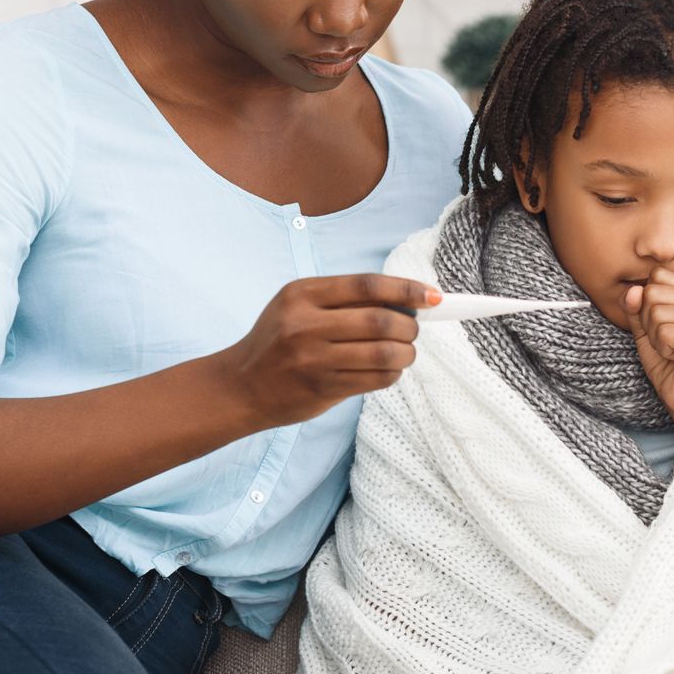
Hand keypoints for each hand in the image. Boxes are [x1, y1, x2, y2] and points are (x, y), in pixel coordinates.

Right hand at [213, 273, 440, 430]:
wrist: (241, 386)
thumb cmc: (278, 341)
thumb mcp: (297, 306)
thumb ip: (343, 300)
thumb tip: (406, 299)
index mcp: (302, 294)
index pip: (367, 285)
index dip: (406, 289)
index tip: (432, 295)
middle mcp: (306, 324)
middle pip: (381, 321)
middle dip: (410, 326)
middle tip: (413, 330)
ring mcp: (314, 359)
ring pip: (385, 353)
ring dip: (406, 353)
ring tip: (405, 352)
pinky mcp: (322, 388)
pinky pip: (376, 380)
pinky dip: (393, 374)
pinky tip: (388, 370)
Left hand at [625, 267, 673, 442]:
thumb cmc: (670, 366)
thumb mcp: (646, 332)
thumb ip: (636, 308)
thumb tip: (632, 289)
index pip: (657, 277)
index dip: (648, 305)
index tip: (664, 328)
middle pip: (653, 293)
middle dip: (650, 324)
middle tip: (669, 343)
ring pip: (655, 313)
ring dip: (656, 339)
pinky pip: (663, 331)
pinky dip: (662, 349)